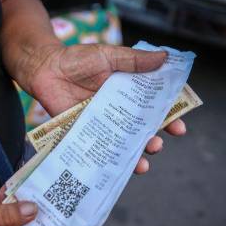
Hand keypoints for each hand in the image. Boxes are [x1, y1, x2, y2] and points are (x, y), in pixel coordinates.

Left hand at [21, 43, 186, 173]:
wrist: (46, 68)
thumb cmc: (78, 59)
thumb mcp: (110, 56)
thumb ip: (134, 61)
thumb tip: (165, 58)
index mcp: (131, 92)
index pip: (156, 107)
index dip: (170, 118)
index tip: (179, 129)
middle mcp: (119, 110)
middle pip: (141, 130)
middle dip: (152, 141)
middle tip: (156, 146)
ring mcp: (101, 123)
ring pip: (121, 144)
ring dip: (132, 157)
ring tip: (141, 164)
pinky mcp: (82, 132)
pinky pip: (95, 149)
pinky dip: (104, 161)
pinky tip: (112, 169)